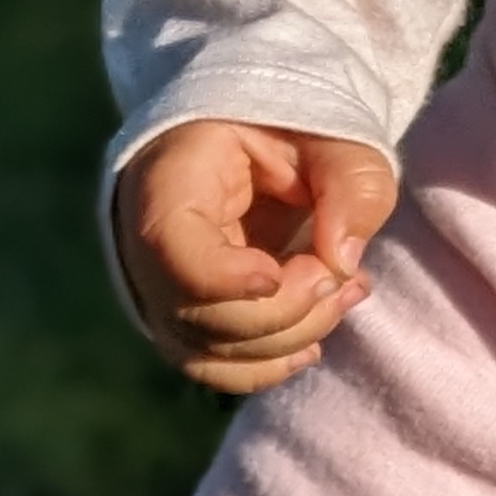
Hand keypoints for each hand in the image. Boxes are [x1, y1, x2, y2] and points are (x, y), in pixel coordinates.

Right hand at [116, 121, 396, 395]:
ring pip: (211, 350)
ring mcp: (160, 290)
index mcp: (167, 181)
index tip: (281, 272)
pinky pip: (215, 368)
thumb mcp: (330, 132)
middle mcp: (146, 246)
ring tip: (347, 291)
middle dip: (286, 310)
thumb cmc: (287, 128)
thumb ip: (350, 182)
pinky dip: (269, 366)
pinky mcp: (185, 321)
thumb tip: (344, 260)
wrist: (253, 141)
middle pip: (198, 313)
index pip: (171, 248)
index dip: (227, 277)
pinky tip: (313, 340)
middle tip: (344, 275)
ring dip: (291, 339)